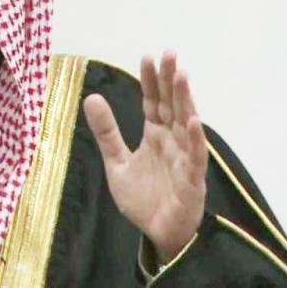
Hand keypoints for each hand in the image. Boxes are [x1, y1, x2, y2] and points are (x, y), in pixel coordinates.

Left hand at [82, 51, 207, 263]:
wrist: (157, 233)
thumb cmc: (143, 198)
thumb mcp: (116, 162)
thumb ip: (106, 132)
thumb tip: (91, 97)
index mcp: (155, 135)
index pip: (153, 102)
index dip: (151, 81)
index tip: (147, 57)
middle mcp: (172, 141)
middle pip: (171, 105)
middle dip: (169, 80)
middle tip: (169, 54)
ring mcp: (184, 159)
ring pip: (185, 124)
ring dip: (184, 100)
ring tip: (181, 76)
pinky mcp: (192, 180)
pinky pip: (195, 157)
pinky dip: (194, 139)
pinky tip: (192, 120)